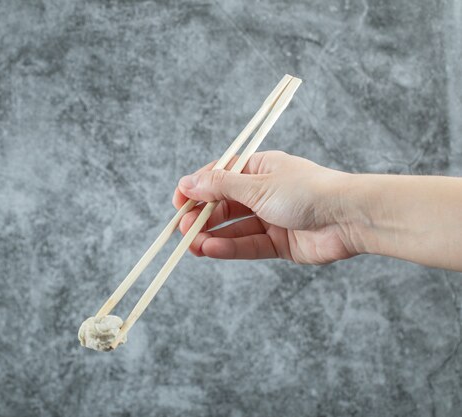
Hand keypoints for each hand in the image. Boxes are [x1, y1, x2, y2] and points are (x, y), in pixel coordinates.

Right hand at [172, 151, 355, 263]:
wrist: (349, 217)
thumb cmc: (307, 191)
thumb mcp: (256, 185)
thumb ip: (220, 186)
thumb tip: (188, 182)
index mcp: (259, 169)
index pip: (219, 177)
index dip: (196, 189)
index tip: (177, 202)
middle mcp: (263, 193)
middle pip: (223, 205)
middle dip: (201, 217)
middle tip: (183, 229)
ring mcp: (271, 218)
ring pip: (233, 228)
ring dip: (211, 236)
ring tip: (192, 245)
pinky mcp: (279, 243)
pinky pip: (248, 245)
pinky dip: (229, 248)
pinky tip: (211, 250)